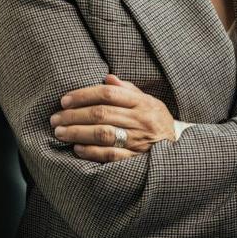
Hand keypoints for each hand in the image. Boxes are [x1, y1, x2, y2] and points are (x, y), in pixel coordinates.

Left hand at [49, 74, 175, 161]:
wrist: (181, 151)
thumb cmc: (159, 122)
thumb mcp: (149, 101)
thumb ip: (128, 89)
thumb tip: (107, 77)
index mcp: (142, 103)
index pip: (108, 93)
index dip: (84, 95)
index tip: (64, 100)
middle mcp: (140, 120)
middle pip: (101, 114)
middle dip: (74, 115)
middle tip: (55, 118)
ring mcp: (138, 141)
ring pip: (102, 134)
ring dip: (77, 133)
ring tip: (60, 133)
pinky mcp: (136, 160)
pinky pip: (110, 155)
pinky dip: (91, 152)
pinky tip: (77, 148)